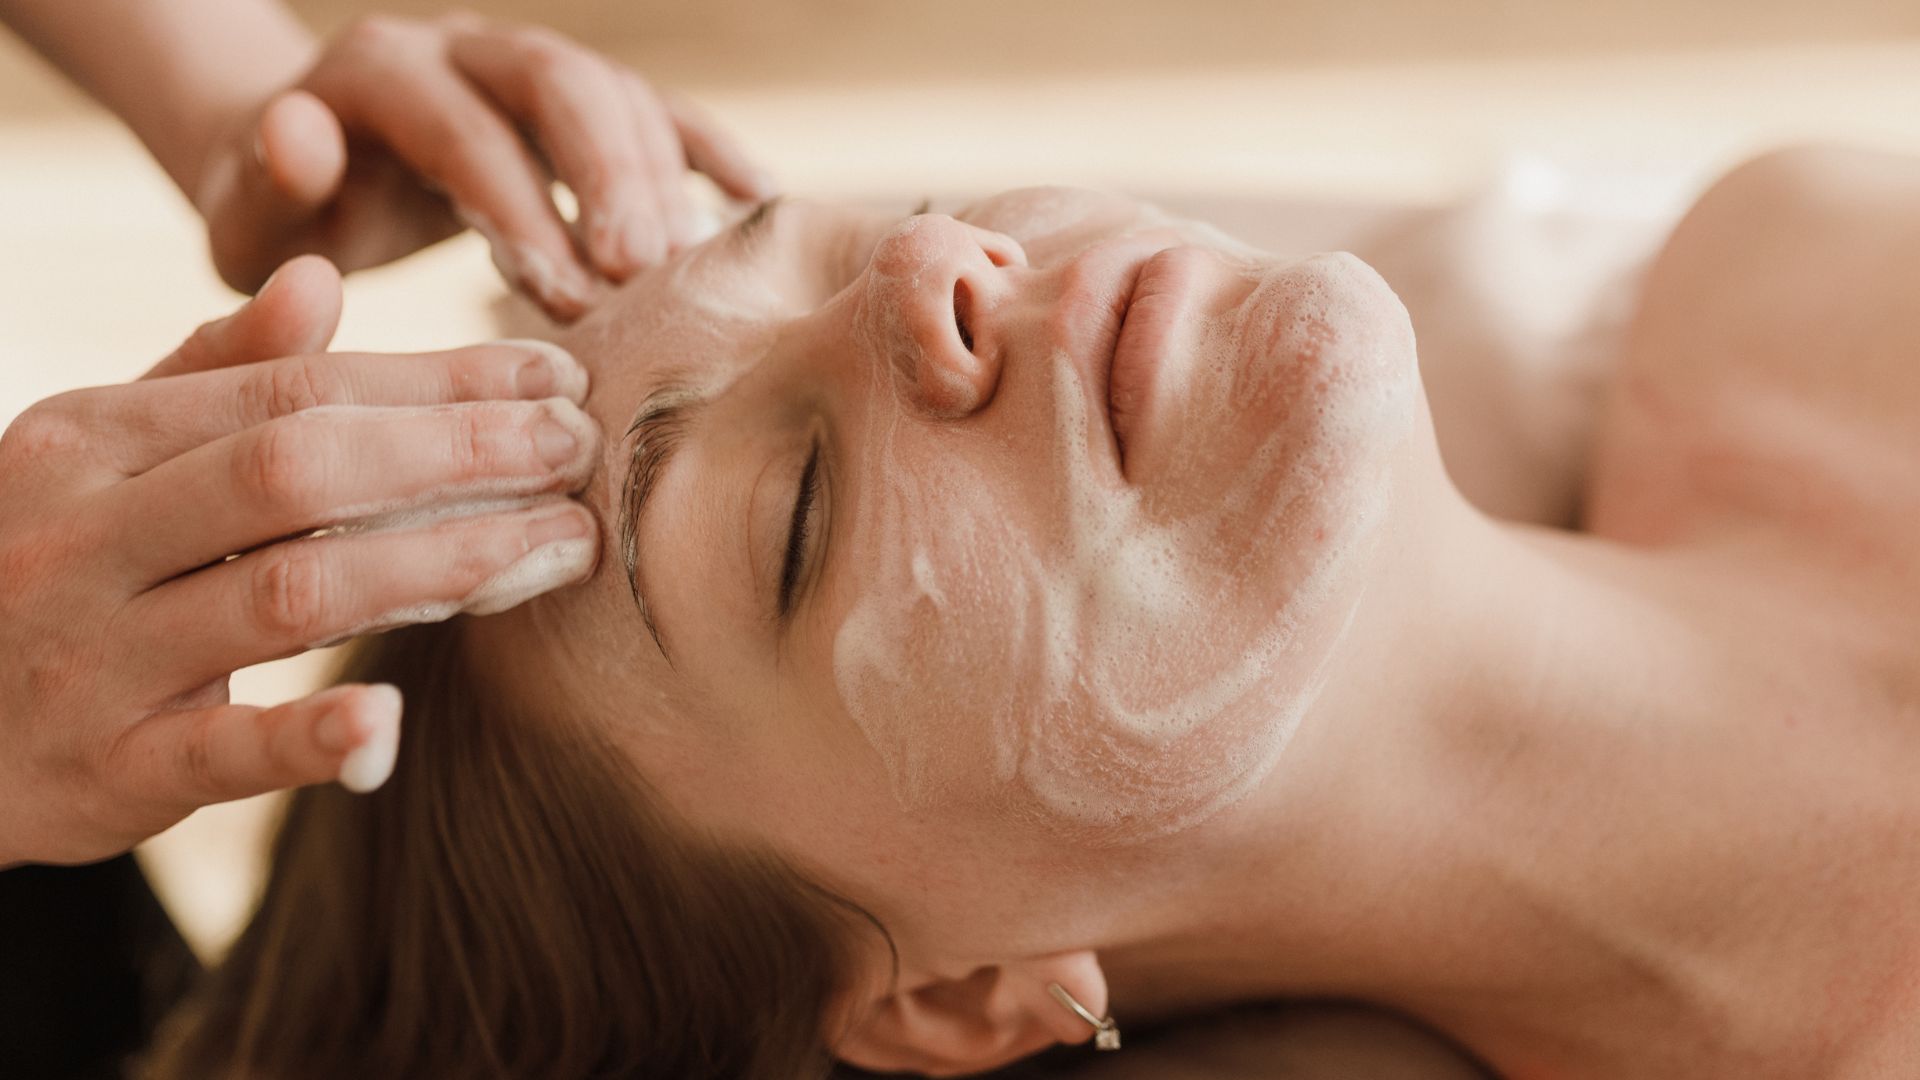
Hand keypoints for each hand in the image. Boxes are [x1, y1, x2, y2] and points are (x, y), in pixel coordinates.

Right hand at [0, 256, 602, 865]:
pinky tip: (393, 722)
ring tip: (560, 548)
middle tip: (579, 452)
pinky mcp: (101, 773)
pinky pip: (215, 751)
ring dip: (441, 565)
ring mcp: (89, 655)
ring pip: (288, 593)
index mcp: (92, 438)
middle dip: (459, 453)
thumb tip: (319, 279)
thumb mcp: (95, 452)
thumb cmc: (39, 565)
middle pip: (303, 472)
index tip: (553, 379)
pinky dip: (307, 737)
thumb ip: (205, 371)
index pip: (295, 389)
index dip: (437, 382)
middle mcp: (85, 534)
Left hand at [194, 12, 772, 320]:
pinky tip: (760, 203)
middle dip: (608, 174)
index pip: (463, 127)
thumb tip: (304, 135)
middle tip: (645, 269)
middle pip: (558, 81)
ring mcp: (530, 68)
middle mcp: (464, 47)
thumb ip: (266, 182)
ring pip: (617, 92)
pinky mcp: (581, 104)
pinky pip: (660, 111)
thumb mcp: (250, 213)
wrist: (315, 173)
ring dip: (661, 177)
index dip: (518, 205)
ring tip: (689, 270)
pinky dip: (710, 152)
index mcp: (379, 70)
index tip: (561, 294)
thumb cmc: (287, 217)